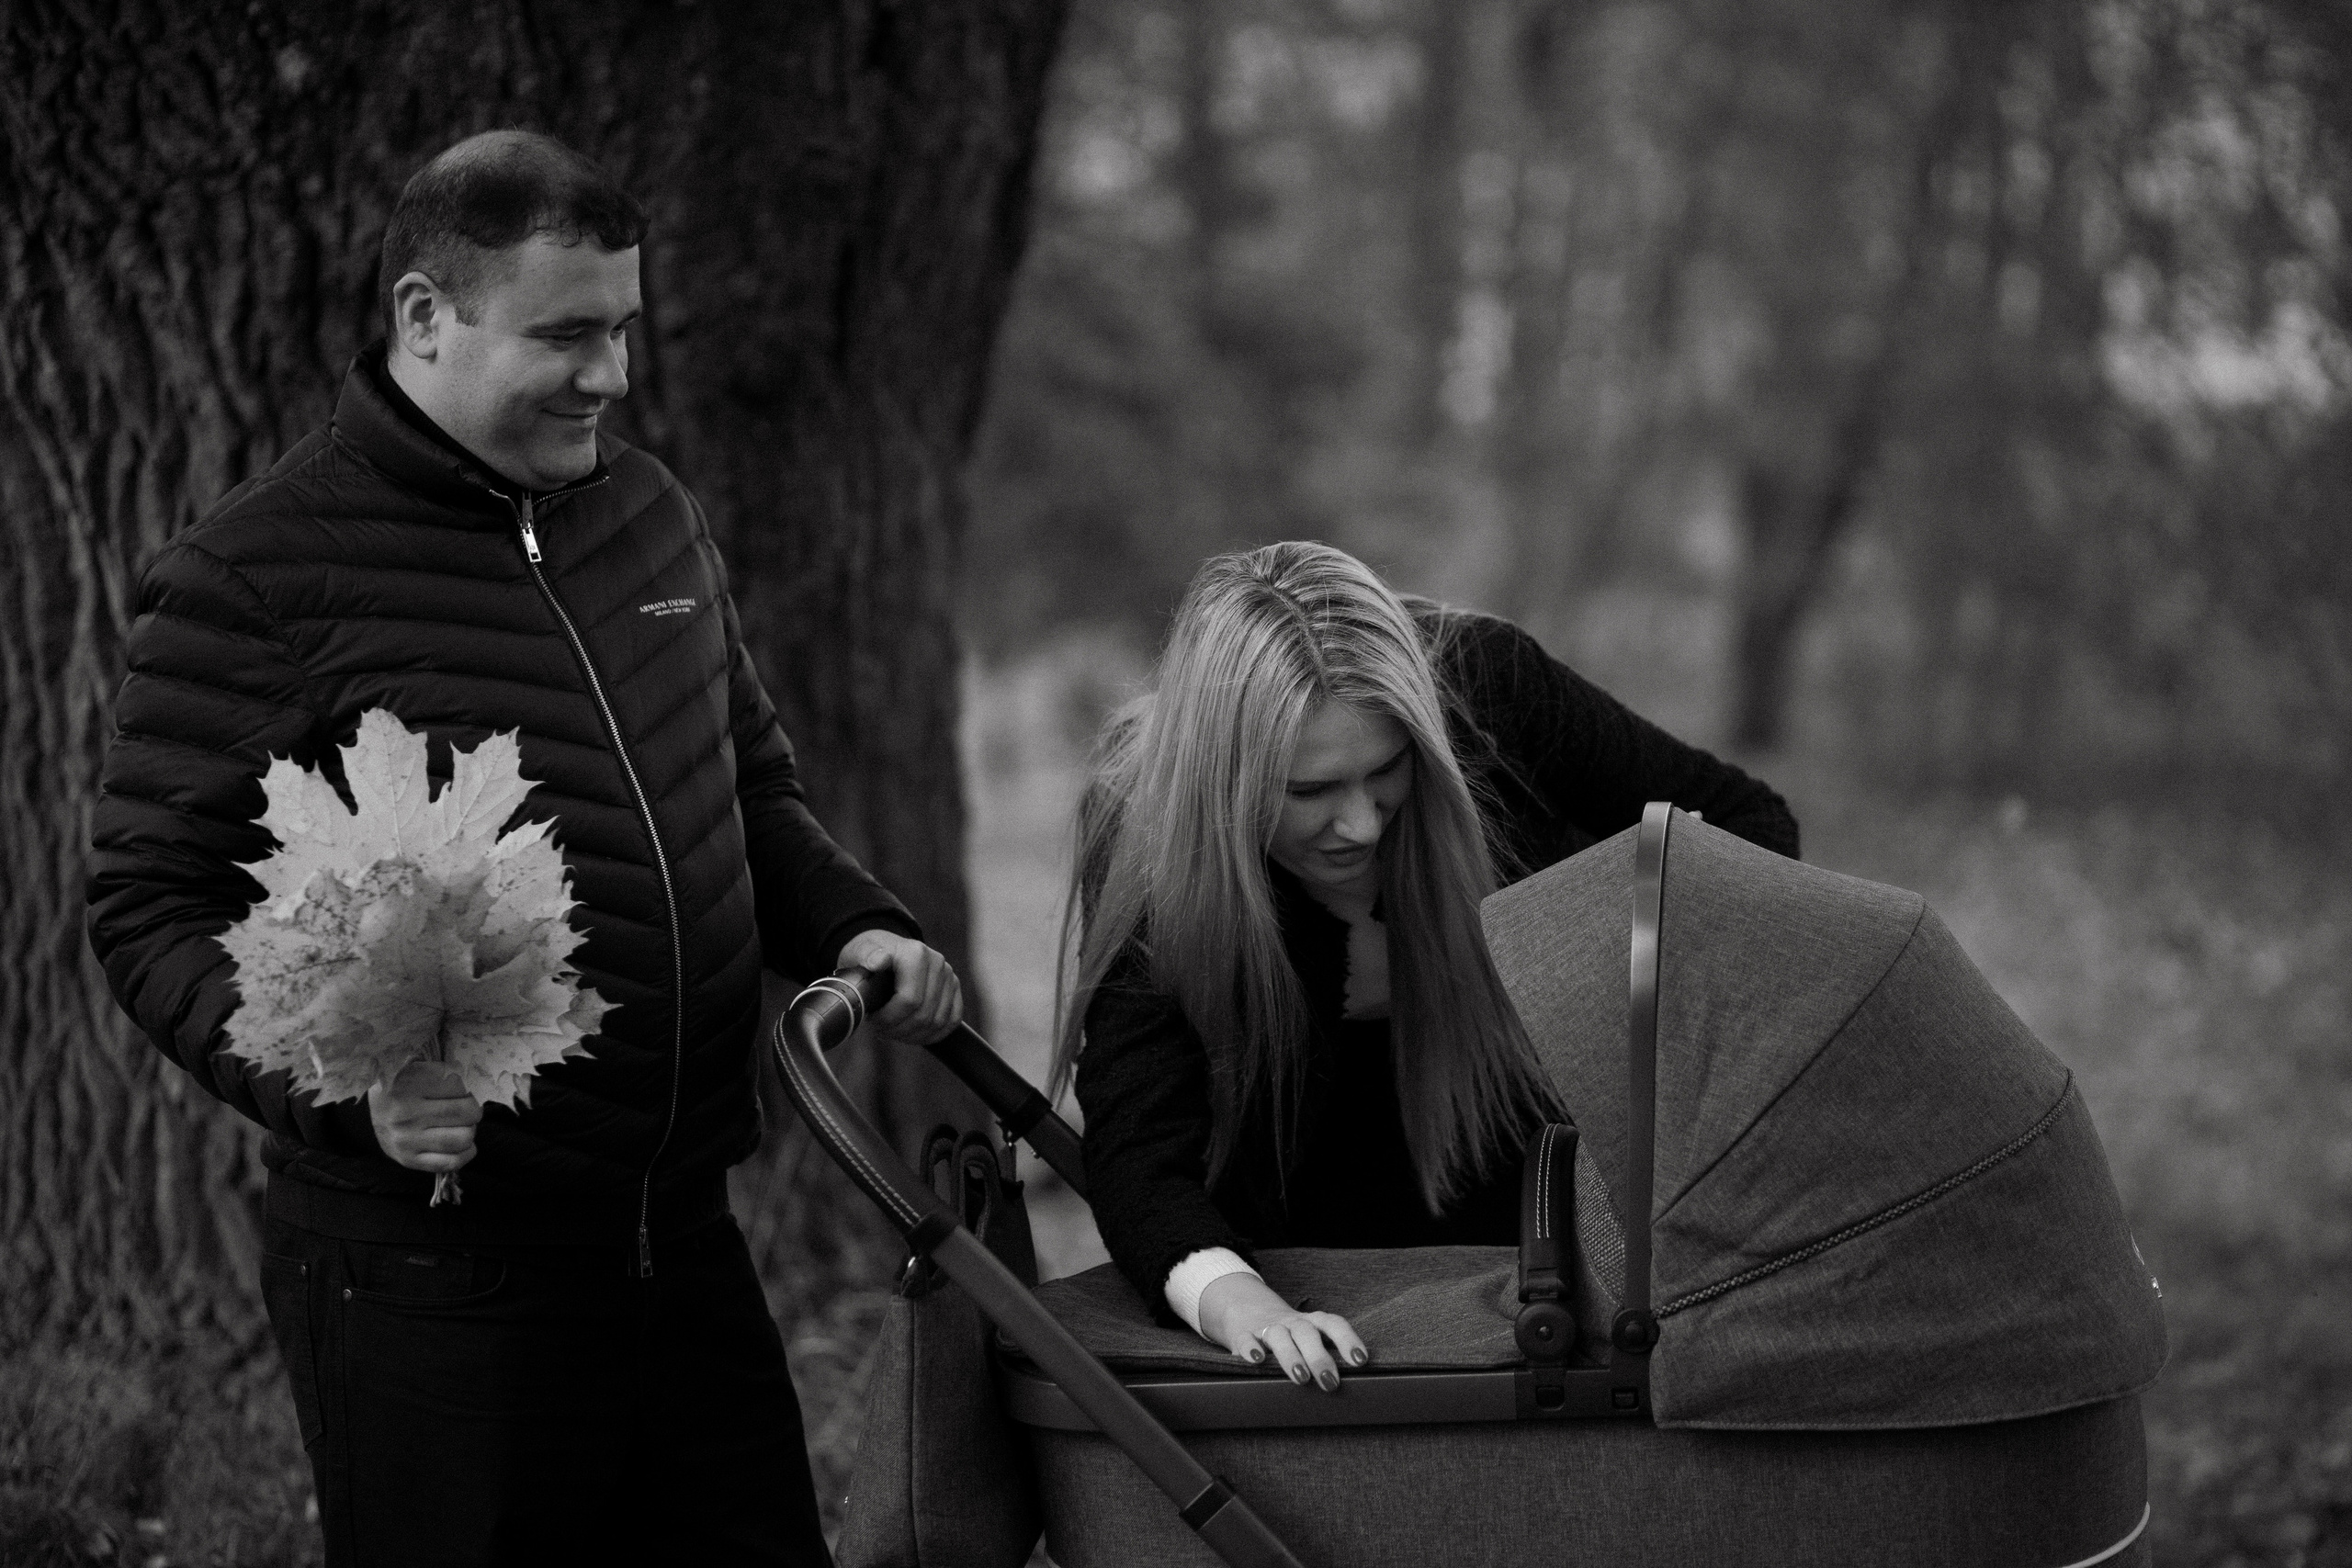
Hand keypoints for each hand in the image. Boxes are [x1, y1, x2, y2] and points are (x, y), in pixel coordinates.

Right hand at [367, 1059, 481, 1173]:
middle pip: (466, 1112)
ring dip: (470, 1131)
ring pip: (463, 1138)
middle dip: (473, 1109)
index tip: (459, 1088)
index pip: (458, 1083)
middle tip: (466, 1108)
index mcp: (409, 1083)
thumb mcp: (416, 1067)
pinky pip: (451, 1162)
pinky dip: (466, 1153)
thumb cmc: (402, 1088)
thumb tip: (470, 1079)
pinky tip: (464, 1144)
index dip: (466, 1086)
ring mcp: (407, 1139)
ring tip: (462, 1125)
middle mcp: (406, 1112)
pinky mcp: (409, 1159)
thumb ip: (442, 1069)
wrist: (370, 1115)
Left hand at [836, 930, 963, 1046]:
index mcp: (916, 954)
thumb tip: (877, 961)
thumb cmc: (869, 955)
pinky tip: (913, 1035)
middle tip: (880, 1030)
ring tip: (893, 1032)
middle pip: (924, 1014)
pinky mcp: (955, 988)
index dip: (889, 1019)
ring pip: (937, 1022)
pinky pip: (952, 1020)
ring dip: (913, 1035)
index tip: (872, 1021)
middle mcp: (937, 963)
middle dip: (899, 1030)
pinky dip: (933, 1034)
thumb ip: (865, 954)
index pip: (909, 1000)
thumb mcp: (859, 950)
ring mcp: (949, 976)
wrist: (885, 949)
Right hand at [1197, 1273, 1367, 1393]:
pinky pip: (1246, 1339)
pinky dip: (1250, 1348)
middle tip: (1331, 1382)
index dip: (1348, 1340)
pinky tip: (1257, 1360)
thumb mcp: (1308, 1339)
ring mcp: (1267, 1328)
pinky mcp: (1243, 1334)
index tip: (1360, 1360)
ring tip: (1301, 1378)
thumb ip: (1325, 1356)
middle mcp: (1291, 1323)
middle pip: (1307, 1333)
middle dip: (1320, 1357)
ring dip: (1291, 1356)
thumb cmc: (1289, 1336)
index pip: (1333, 1324)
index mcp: (1312, 1323)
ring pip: (1279, 1336)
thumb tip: (1352, 1388)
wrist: (1246, 1309)